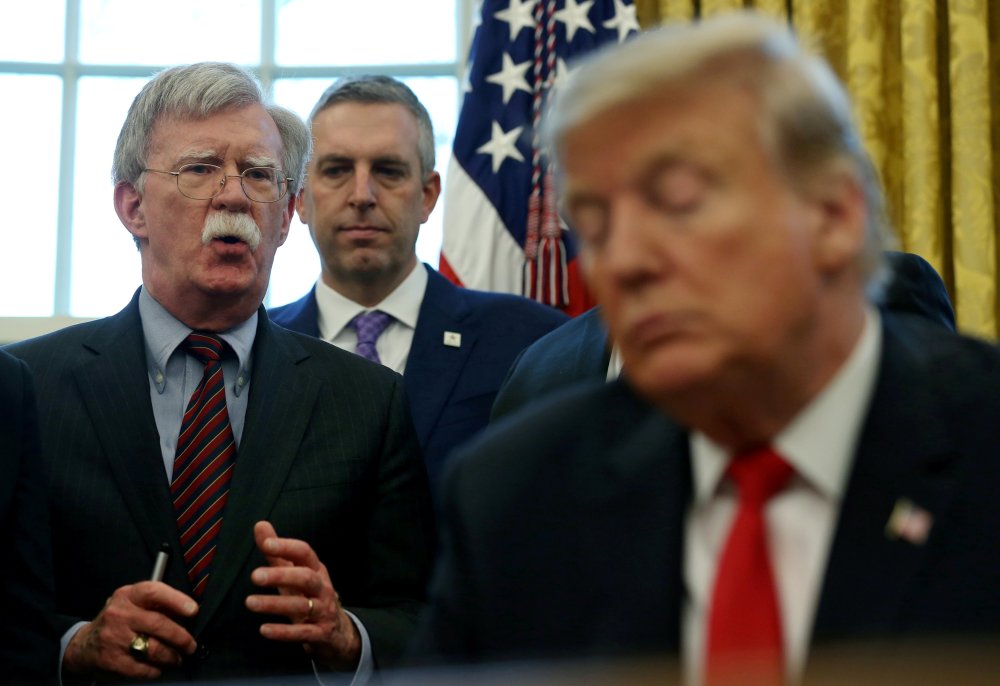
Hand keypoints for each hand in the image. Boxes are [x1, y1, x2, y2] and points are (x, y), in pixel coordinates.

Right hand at [63, 581, 197, 678]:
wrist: (84, 645)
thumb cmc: (118, 620)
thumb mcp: (132, 603)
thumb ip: (157, 604)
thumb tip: (189, 612)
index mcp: (128, 595)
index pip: (154, 591)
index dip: (176, 600)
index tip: (193, 610)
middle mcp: (120, 614)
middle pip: (159, 624)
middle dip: (181, 637)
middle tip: (190, 645)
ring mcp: (114, 638)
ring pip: (153, 649)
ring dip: (171, 656)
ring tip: (177, 658)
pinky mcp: (112, 660)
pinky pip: (142, 668)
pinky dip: (155, 670)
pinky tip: (159, 668)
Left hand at [246, 520, 360, 670]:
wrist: (336, 631)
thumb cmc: (309, 596)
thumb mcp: (295, 573)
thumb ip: (277, 553)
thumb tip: (259, 525)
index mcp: (316, 569)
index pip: (304, 553)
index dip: (287, 547)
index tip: (266, 543)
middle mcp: (322, 587)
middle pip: (305, 578)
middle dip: (281, 576)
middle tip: (254, 576)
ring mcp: (323, 611)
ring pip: (301, 606)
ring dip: (274, 604)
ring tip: (250, 602)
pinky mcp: (320, 633)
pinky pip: (302, 632)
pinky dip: (283, 631)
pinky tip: (264, 629)